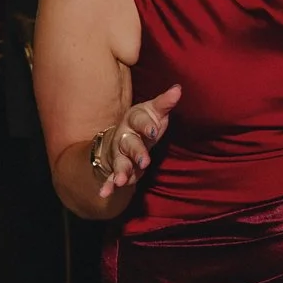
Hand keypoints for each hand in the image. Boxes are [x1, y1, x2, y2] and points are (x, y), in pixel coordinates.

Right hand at [95, 84, 182, 199]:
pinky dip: (108, 185)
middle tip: (144, 162)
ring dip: (120, 171)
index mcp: (133, 120)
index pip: (138, 120)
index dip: (146, 125)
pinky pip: (111, 176)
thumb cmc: (144, 123)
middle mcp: (123, 136)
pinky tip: (104, 193)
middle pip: (129, 143)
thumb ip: (165, 103)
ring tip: (121, 181)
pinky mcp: (116, 167)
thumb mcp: (154, 112)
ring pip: (119, 161)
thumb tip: (178, 88)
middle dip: (136, 152)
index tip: (154, 131)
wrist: (122, 135)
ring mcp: (118, 152)